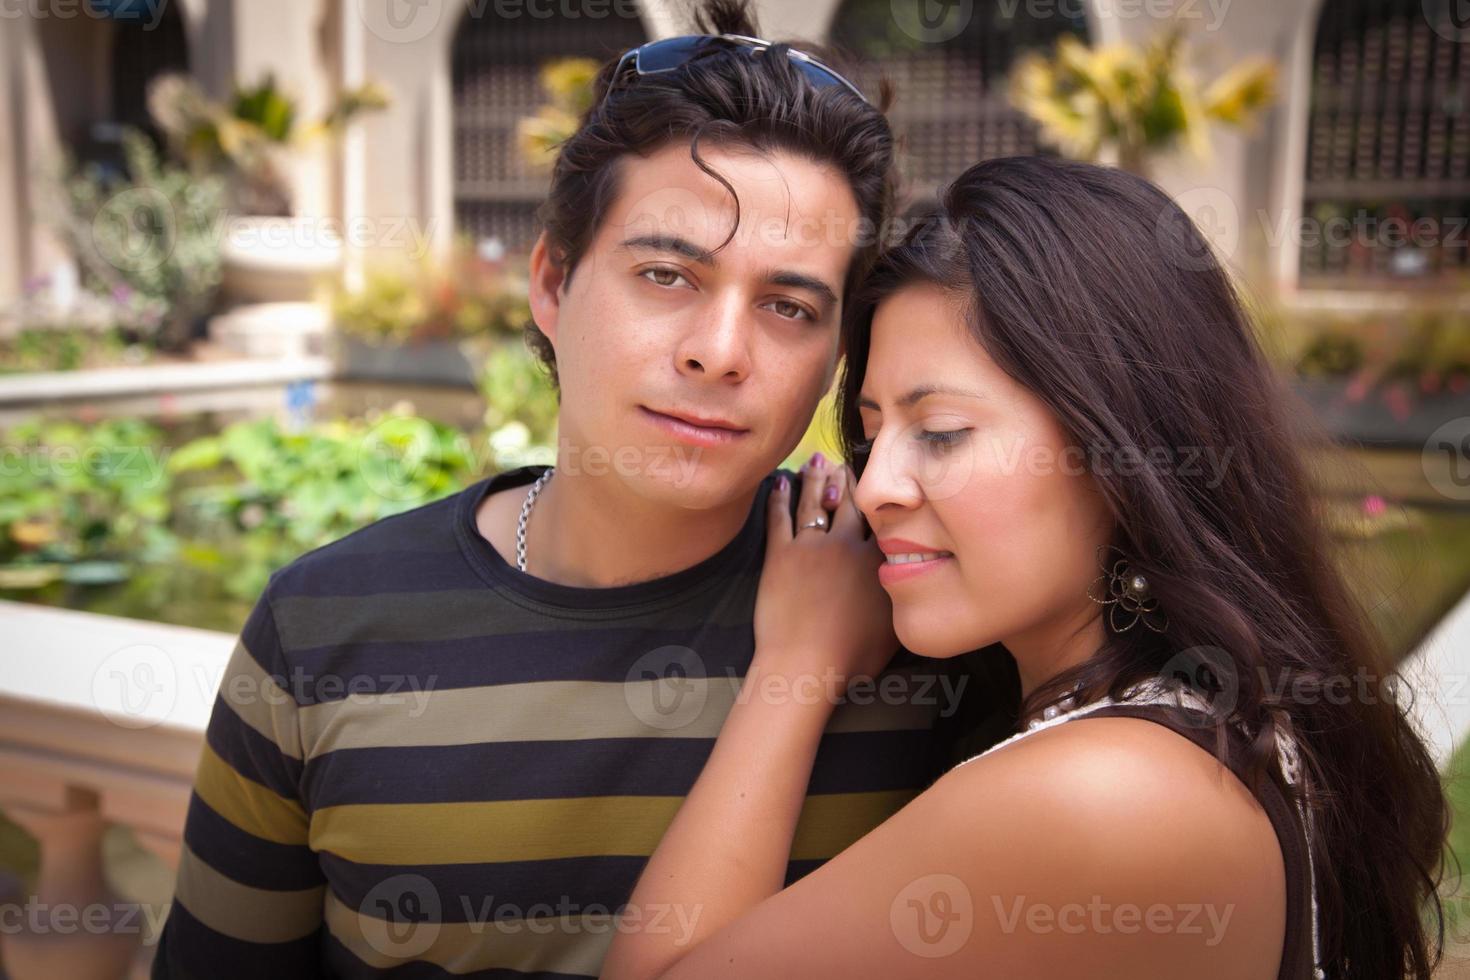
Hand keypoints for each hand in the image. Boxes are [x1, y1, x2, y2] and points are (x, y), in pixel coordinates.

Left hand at [754, 453, 898, 695]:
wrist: (806, 664)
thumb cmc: (852, 656)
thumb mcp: (895, 629)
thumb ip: (902, 596)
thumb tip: (913, 579)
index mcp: (876, 561)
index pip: (883, 519)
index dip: (881, 498)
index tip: (882, 481)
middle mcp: (846, 545)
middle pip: (850, 502)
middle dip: (848, 479)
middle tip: (846, 462)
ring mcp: (811, 547)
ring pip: (814, 501)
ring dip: (816, 478)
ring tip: (817, 461)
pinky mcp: (780, 555)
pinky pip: (779, 517)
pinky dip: (779, 498)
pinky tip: (780, 482)